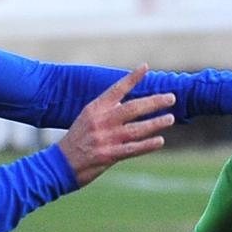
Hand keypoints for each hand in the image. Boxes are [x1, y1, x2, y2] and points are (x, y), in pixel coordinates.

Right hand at [57, 65, 175, 184]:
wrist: (59, 164)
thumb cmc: (76, 140)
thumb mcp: (87, 119)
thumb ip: (107, 111)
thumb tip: (129, 103)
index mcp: (95, 109)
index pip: (116, 89)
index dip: (132, 78)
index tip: (145, 67)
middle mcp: (101, 121)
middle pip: (133, 108)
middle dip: (154, 102)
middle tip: (171, 98)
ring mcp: (105, 139)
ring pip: (136, 128)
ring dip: (156, 123)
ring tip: (170, 118)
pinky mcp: (108, 156)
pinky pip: (133, 149)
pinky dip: (147, 145)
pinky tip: (160, 141)